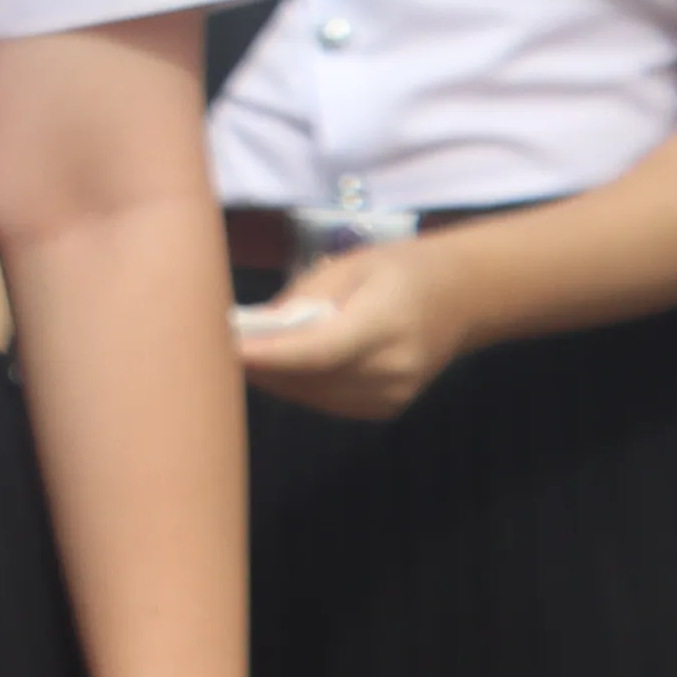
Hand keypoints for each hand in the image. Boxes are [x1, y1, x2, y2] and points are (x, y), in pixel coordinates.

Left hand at [228, 242, 455, 420]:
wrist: (462, 297)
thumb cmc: (398, 270)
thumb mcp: (348, 266)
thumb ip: (302, 300)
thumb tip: (256, 329)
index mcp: (385, 323)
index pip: (318, 352)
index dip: (269, 356)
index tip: (225, 350)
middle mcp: (392, 368)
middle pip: (308, 380)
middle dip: (259, 366)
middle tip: (214, 347)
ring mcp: (393, 395)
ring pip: (312, 397)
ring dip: (274, 379)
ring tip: (244, 353)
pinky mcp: (386, 409)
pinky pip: (327, 403)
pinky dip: (299, 387)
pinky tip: (283, 366)